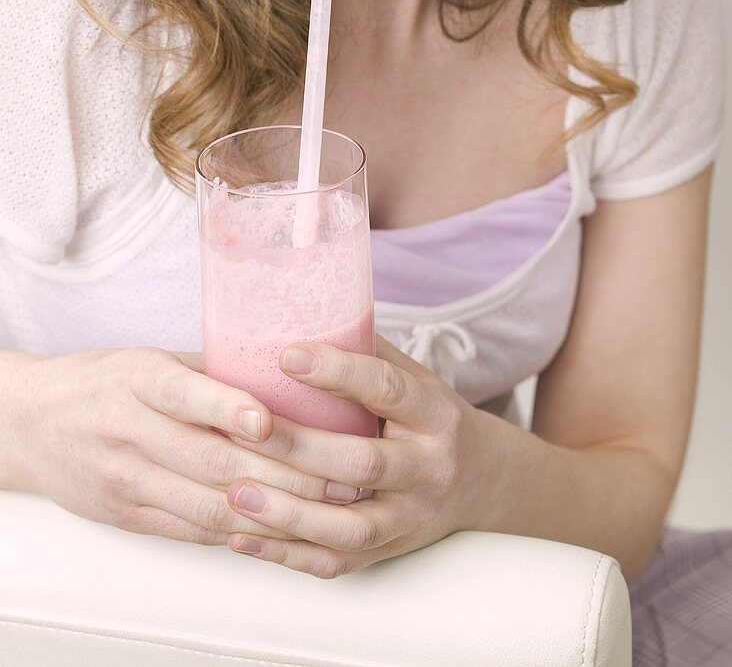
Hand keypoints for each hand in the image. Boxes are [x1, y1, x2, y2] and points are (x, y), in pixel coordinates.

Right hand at [19, 348, 366, 544]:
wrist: (33, 424)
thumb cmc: (106, 381)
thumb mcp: (150, 359)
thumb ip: (211, 370)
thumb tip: (290, 371)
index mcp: (139, 379)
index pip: (184, 393)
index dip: (229, 408)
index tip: (271, 420)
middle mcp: (131, 430)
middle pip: (212, 458)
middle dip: (286, 470)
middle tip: (343, 471)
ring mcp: (128, 479)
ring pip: (210, 503)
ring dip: (278, 511)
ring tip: (330, 506)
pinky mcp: (130, 515)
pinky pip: (194, 531)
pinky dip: (243, 534)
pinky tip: (285, 531)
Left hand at [224, 333, 491, 578]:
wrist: (481, 483)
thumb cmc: (428, 417)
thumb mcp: (413, 376)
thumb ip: (362, 353)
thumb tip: (294, 313)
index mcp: (434, 414)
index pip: (388, 389)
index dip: (339, 372)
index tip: (287, 355)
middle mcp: (428, 470)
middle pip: (364, 463)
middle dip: (300, 447)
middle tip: (246, 429)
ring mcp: (410, 518)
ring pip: (350, 527)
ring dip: (288, 512)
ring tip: (235, 492)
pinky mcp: (387, 554)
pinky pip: (334, 563)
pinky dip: (285, 554)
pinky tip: (240, 534)